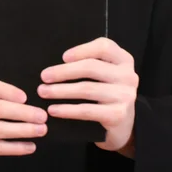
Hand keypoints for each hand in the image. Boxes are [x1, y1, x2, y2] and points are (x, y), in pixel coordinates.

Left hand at [38, 37, 137, 153]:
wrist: (123, 124)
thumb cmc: (106, 93)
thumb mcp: (105, 74)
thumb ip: (90, 64)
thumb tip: (55, 65)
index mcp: (124, 60)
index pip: (104, 47)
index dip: (82, 50)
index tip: (63, 57)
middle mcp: (128, 76)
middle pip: (91, 67)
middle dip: (63, 71)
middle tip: (44, 76)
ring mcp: (124, 96)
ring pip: (87, 89)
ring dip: (60, 90)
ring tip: (43, 92)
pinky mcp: (118, 115)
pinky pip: (87, 110)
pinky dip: (67, 110)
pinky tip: (53, 110)